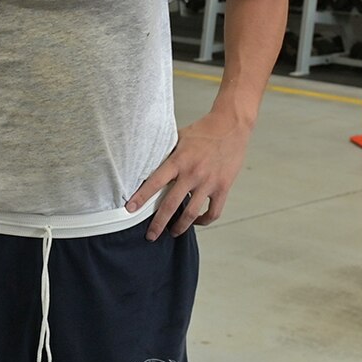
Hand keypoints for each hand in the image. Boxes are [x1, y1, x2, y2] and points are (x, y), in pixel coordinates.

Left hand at [130, 111, 253, 238]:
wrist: (231, 125)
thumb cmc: (204, 130)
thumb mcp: (179, 137)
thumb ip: (166, 152)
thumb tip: (147, 161)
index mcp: (179, 160)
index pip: (155, 182)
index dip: (141, 198)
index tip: (130, 209)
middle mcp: (192, 174)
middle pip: (170, 205)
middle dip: (158, 224)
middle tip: (150, 236)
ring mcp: (208, 182)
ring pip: (191, 214)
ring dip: (180, 227)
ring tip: (173, 232)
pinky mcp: (223, 187)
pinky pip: (213, 212)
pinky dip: (204, 220)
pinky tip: (196, 221)